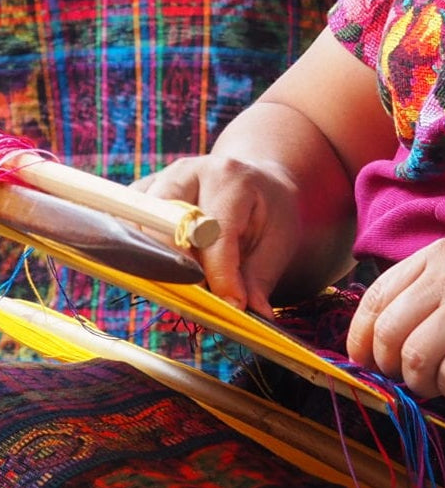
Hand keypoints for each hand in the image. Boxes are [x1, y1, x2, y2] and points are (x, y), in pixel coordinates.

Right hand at [134, 156, 303, 317]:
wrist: (257, 182)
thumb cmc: (269, 212)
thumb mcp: (278, 241)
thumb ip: (259, 279)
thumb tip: (253, 315)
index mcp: (228, 178)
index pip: (213, 232)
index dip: (219, 274)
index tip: (231, 306)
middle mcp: (189, 172)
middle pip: (162, 222)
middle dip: (175, 266)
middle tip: (197, 298)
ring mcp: (160, 180)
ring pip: (135, 222)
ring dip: (151, 261)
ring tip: (180, 288)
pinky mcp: (142, 194)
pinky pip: (123, 222)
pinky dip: (135, 250)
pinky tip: (159, 272)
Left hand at [346, 239, 444, 399]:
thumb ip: (422, 296)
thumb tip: (369, 340)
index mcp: (439, 254)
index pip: (376, 296)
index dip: (361, 336)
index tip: (365, 361)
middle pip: (388, 331)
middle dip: (391, 366)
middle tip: (413, 377)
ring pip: (414, 358)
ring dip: (423, 382)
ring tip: (444, 380)